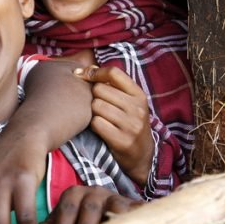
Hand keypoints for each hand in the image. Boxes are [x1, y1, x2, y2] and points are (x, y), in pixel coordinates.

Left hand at [37, 185, 140, 223]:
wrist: (113, 214)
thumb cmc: (80, 222)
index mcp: (73, 194)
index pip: (66, 208)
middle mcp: (93, 192)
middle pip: (88, 208)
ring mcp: (114, 197)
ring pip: (112, 210)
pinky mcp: (133, 206)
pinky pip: (134, 212)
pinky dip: (133, 220)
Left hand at [75, 65, 153, 184]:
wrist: (142, 155)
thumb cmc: (128, 123)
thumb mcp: (129, 103)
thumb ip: (112, 86)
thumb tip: (86, 69)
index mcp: (139, 95)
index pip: (113, 73)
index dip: (94, 72)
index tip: (82, 75)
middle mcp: (137, 108)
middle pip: (100, 89)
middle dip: (93, 97)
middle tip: (98, 107)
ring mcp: (131, 125)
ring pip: (96, 106)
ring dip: (92, 112)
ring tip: (101, 118)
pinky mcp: (122, 140)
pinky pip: (96, 123)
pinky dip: (93, 125)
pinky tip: (100, 129)